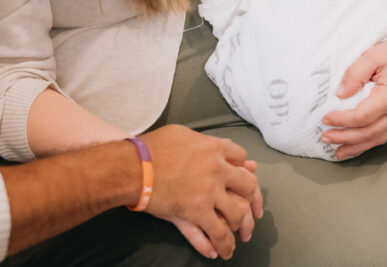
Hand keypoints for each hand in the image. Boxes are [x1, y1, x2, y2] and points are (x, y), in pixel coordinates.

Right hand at [140, 125, 262, 259]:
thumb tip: (227, 145)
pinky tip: (222, 251)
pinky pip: (216, 232)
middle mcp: (216, 170)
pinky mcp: (195, 212)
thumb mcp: (183, 134)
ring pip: (236, 213)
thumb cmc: (152, 148)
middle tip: (254, 211)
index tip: (246, 176)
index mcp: (213, 149)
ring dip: (240, 225)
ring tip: (240, 234)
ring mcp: (207, 193)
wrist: (132, 167)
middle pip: (248, 186)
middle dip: (254, 200)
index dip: (245, 169)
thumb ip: (206, 141)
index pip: (241, 158)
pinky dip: (221, 243)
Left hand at [320, 27, 386, 158]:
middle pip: (368, 132)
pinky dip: (370, 142)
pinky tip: (358, 145)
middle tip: (325, 137)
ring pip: (377, 138)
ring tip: (339, 151)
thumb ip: (355, 74)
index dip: (341, 120)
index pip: (361, 116)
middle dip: (344, 137)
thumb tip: (341, 94)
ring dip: (356, 146)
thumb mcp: (374, 56)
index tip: (325, 118)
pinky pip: (385, 134)